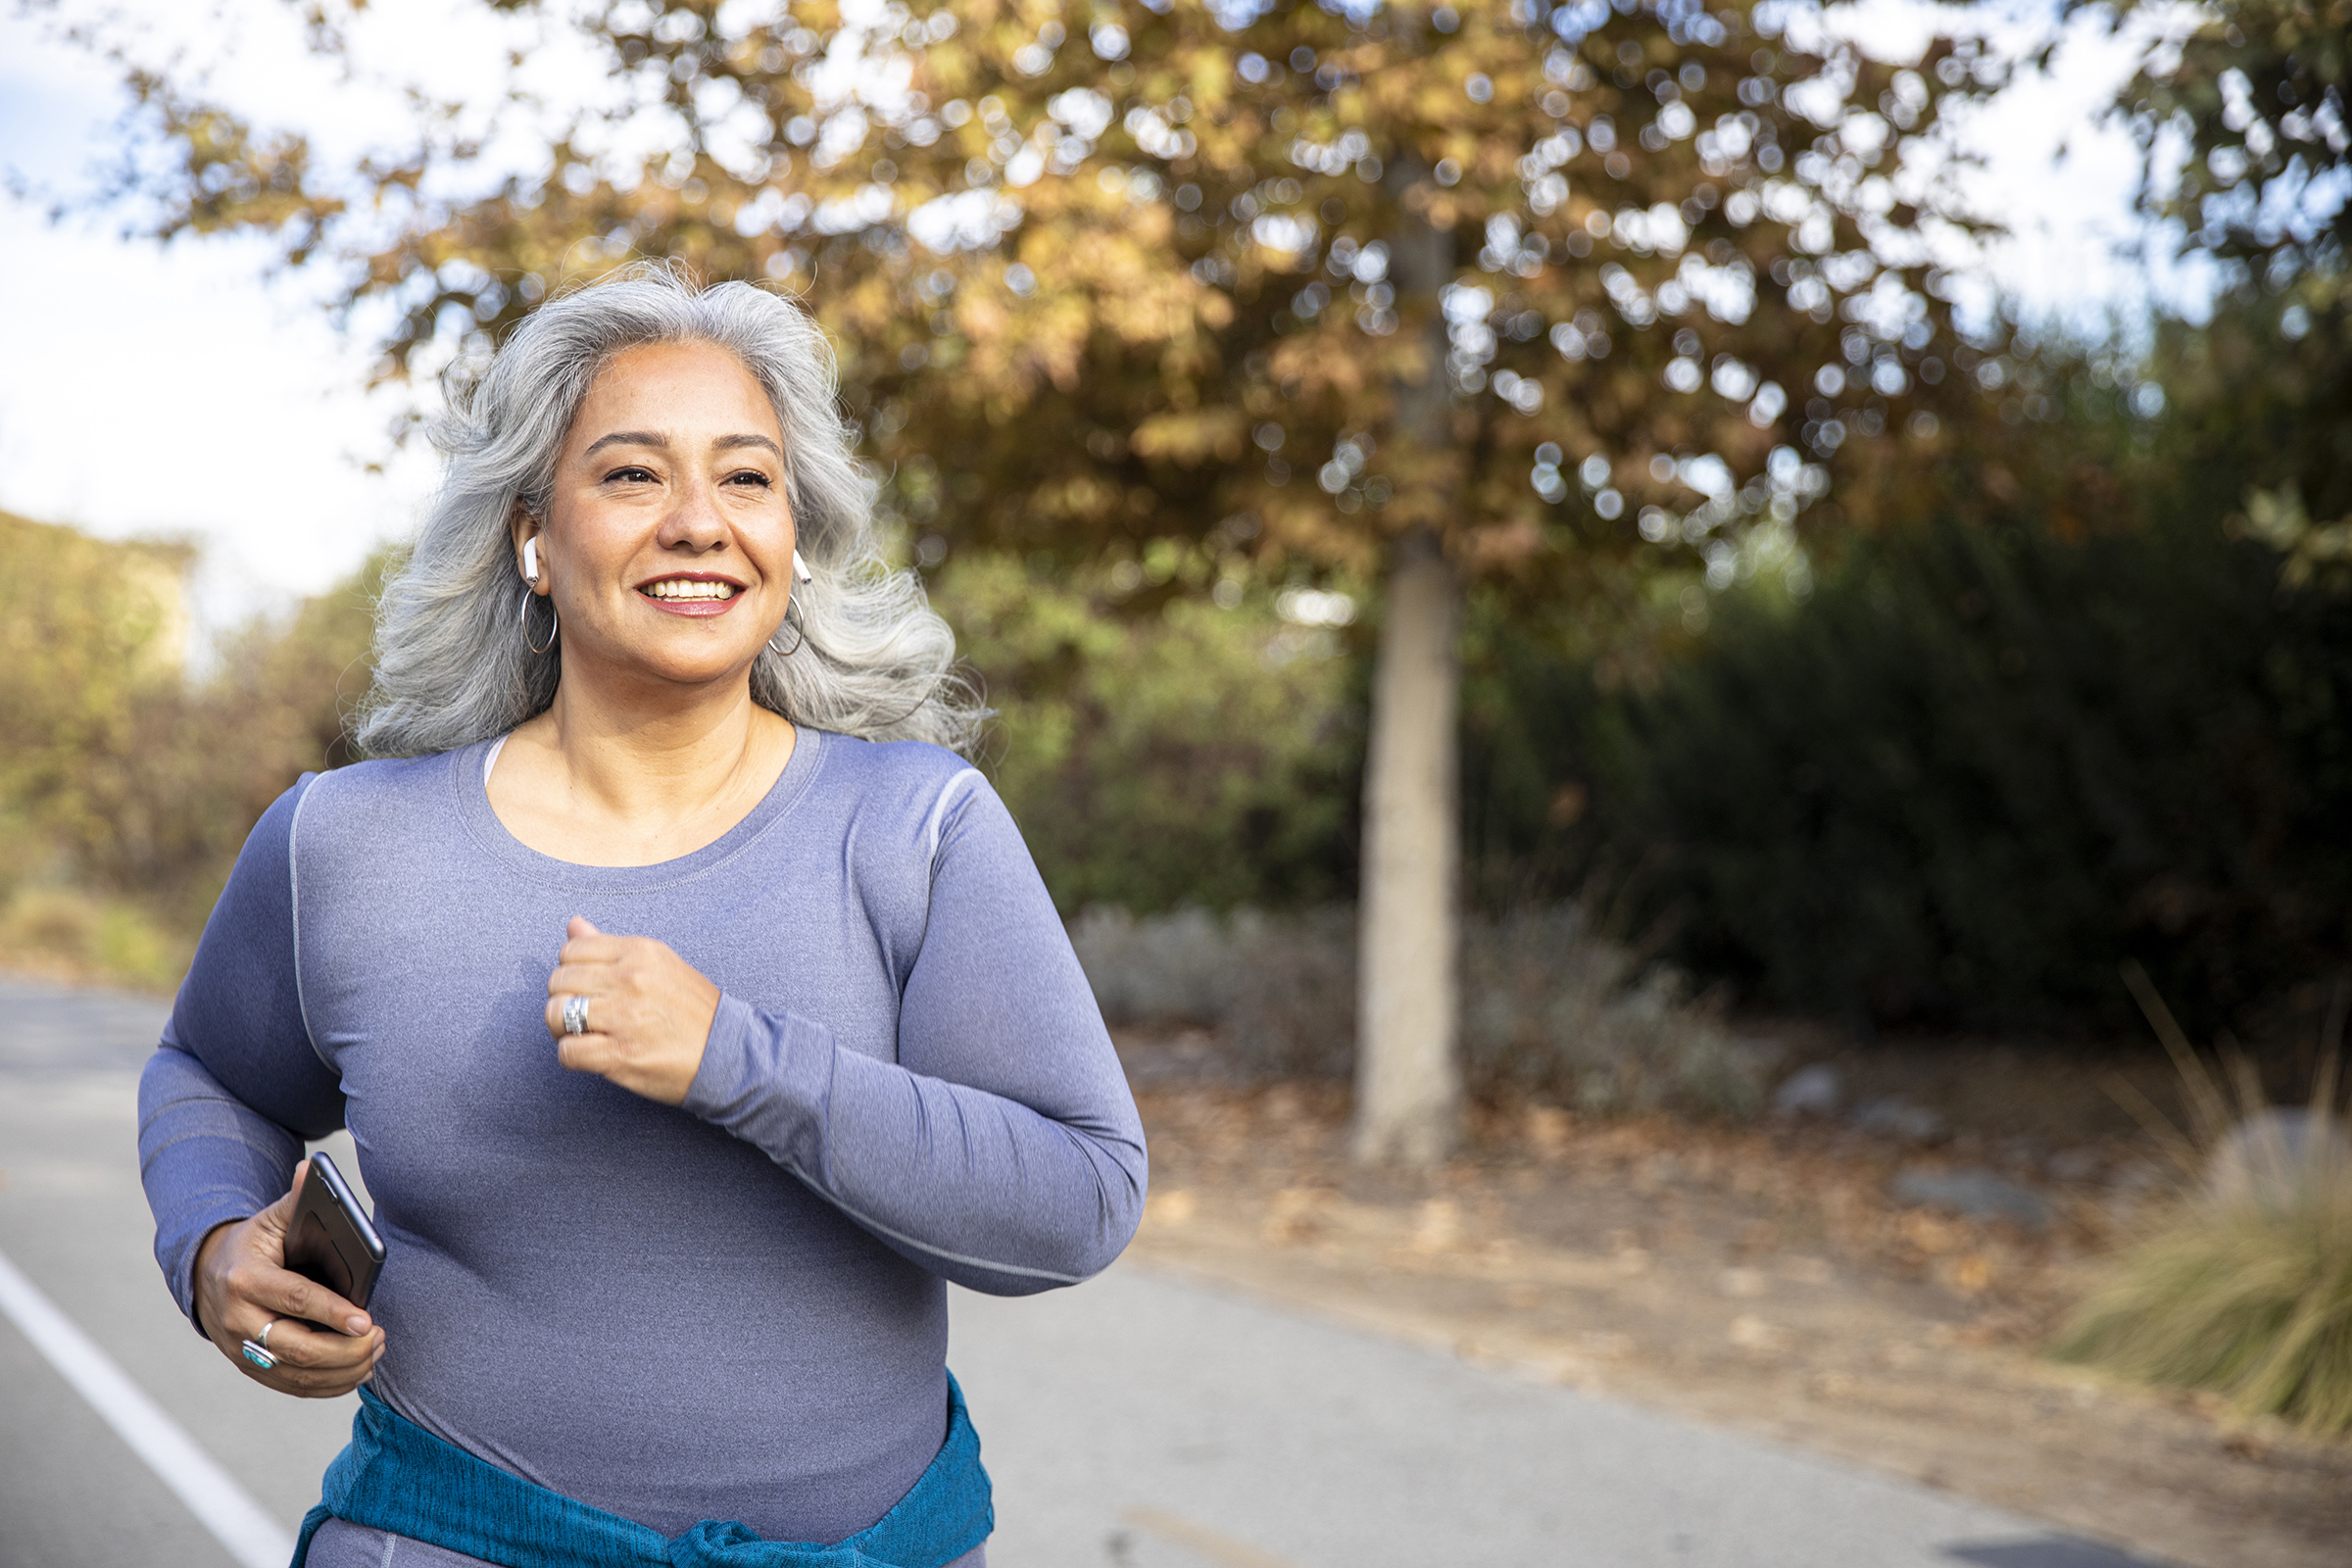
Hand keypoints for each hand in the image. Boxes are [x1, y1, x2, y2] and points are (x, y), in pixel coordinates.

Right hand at [192, 1159, 383, 1397]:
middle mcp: (237, 1320)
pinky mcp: (248, 1368)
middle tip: (379, 1338)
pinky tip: (356, 1372)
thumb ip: (296, 1200)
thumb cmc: (255, 1245)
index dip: (333, 1313)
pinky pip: (291, 1386)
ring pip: (295, 1373)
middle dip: (344, 1349)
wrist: (207, 1275)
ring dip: (341, 1370)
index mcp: (245, 1280)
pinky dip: (327, 1386)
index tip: (368, 1321)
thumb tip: (312, 1170)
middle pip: (296, 1347)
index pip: (295, 1299)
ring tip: (375, 1353)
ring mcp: (240, 1349)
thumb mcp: (271, 1220)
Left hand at [544, 916, 721, 1105]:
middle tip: (582, 1015)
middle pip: (558, 982)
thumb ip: (610, 946)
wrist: (728, 1054)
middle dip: (563, 1000)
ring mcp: (624, 1017)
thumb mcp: (658, 965)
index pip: (571, 951)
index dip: (571, 972)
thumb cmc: (693, 1010)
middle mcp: (630, 979)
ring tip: (583, 1034)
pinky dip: (572, 1056)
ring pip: (556, 1014)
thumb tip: (574, 924)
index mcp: (639, 951)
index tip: (586, 988)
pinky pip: (568, 1051)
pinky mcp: (621, 1054)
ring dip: (562, 1028)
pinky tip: (592, 1055)